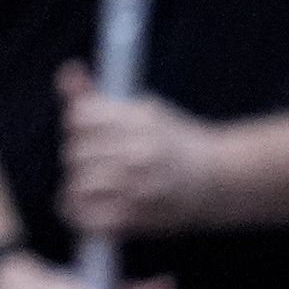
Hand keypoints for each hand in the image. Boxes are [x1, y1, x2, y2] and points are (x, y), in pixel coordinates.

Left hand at [59, 61, 226, 237]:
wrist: (220, 180)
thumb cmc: (175, 141)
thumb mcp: (143, 109)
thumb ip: (99, 97)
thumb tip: (67, 70)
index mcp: (137, 122)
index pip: (80, 117)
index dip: (78, 124)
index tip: (88, 132)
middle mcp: (136, 153)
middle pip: (76, 151)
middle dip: (78, 156)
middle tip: (92, 161)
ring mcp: (137, 187)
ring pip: (80, 184)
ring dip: (79, 185)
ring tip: (90, 184)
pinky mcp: (139, 217)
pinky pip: (91, 218)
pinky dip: (82, 215)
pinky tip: (86, 208)